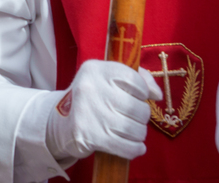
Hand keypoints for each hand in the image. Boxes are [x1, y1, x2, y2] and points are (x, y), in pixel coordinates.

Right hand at [45, 60, 161, 163]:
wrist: (61, 122)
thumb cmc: (93, 98)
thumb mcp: (107, 78)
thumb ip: (137, 77)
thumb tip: (157, 94)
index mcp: (94, 69)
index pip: (135, 80)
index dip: (143, 92)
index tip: (138, 96)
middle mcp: (90, 88)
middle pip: (139, 107)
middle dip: (141, 116)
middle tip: (131, 116)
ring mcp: (90, 113)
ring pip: (136, 129)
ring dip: (138, 133)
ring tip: (130, 130)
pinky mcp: (91, 137)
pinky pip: (128, 147)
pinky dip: (136, 148)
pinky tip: (134, 145)